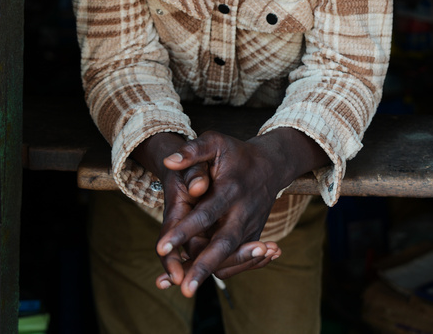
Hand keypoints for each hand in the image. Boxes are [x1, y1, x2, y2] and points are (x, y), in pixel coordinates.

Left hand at [132, 133, 282, 289]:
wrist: (271, 165)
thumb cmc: (237, 153)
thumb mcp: (215, 143)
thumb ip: (192, 151)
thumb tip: (168, 161)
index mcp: (231, 190)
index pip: (205, 215)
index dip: (184, 231)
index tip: (161, 248)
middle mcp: (242, 213)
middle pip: (223, 245)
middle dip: (203, 267)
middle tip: (184, 288)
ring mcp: (249, 228)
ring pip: (230, 259)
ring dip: (210, 274)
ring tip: (184, 289)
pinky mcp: (252, 237)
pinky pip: (236, 261)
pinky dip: (220, 271)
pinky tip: (195, 280)